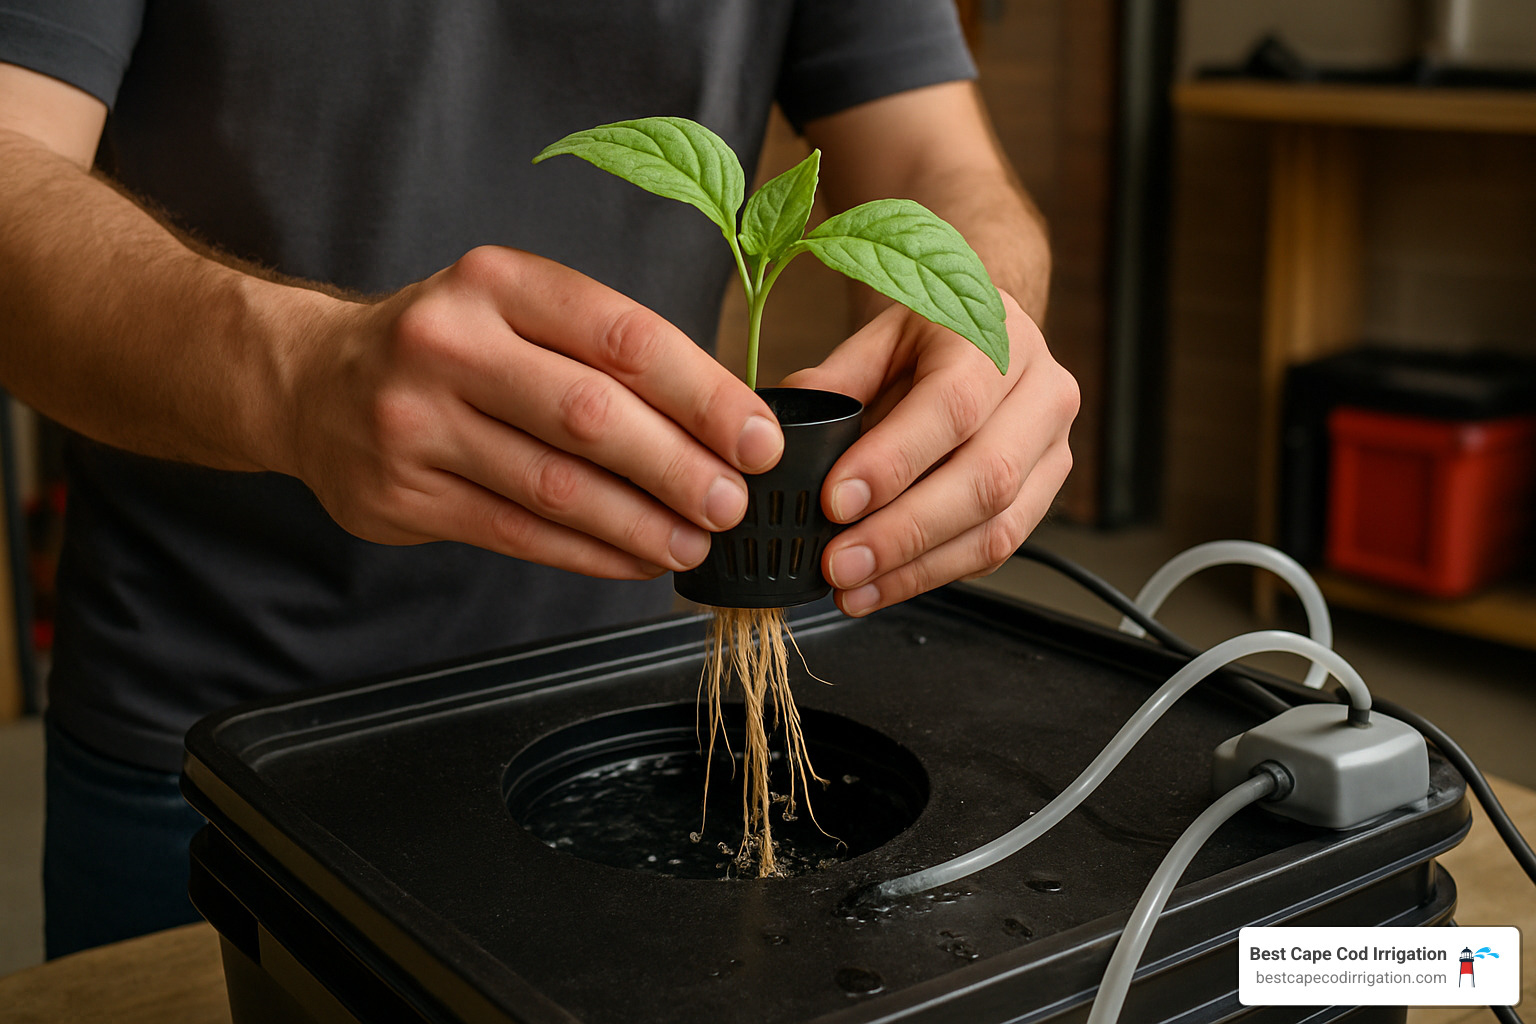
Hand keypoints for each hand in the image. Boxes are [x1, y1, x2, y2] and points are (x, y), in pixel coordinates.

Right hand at [276, 246, 784, 578]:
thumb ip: (605, 352)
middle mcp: (449, 343)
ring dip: (641, 523)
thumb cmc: (452, 346)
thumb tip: (725, 424)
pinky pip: (518, 533)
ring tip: (696, 541)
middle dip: (680, 467)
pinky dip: (590, 554)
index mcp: (497, 282)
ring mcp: (415, 422)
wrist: (313, 382)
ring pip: (556, 486)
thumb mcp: (518, 310)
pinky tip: (636, 559)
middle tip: (734, 503)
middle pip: (592, 415)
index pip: (623, 337)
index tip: (758, 439)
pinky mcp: (400, 494)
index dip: (704, 394)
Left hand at [780, 293, 1077, 614]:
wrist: (988, 337)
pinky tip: (882, 586)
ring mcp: (1052, 449)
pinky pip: (997, 550)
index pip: (952, 408)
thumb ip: (836, 380)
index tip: (835, 501)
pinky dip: (933, 575)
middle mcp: (1041, 394)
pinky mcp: (1045, 494)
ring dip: (917, 568)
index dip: (894, 462)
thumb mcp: (881, 334)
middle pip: (984, 478)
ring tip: (852, 587)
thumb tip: (781, 438)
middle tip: (838, 563)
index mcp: (997, 340)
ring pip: (997, 528)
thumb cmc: (933, 334)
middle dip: (902, 532)